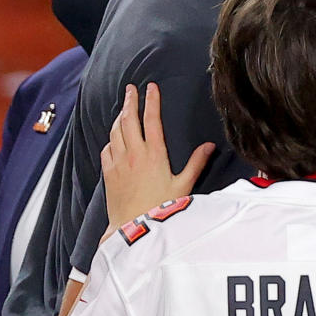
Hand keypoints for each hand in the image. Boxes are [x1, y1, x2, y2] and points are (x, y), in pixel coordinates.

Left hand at [100, 83, 213, 237]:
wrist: (132, 228)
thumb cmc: (160, 208)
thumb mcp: (183, 186)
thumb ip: (196, 163)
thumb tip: (209, 146)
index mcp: (154, 154)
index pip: (152, 119)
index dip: (152, 101)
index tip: (151, 87)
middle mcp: (134, 154)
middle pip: (128, 119)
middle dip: (130, 101)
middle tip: (131, 89)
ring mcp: (118, 162)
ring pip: (115, 131)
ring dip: (119, 117)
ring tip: (123, 109)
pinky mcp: (109, 173)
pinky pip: (107, 148)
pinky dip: (111, 138)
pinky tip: (114, 138)